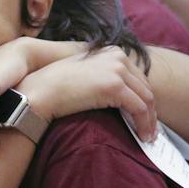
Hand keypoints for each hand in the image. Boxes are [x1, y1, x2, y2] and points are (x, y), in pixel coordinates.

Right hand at [21, 46, 156, 142]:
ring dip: (150, 120)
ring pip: (146, 99)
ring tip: (147, 136)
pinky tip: (142, 136)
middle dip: (150, 110)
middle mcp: (117, 56)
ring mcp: (116, 70)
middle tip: (150, 129)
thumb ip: (102, 76)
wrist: (38, 92)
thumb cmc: (53, 87)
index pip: (137, 77)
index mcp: (111, 51)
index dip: (144, 98)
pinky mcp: (114, 86)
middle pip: (145, 87)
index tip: (145, 115)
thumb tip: (119, 97)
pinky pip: (139, 109)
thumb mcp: (84, 74)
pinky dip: (144, 124)